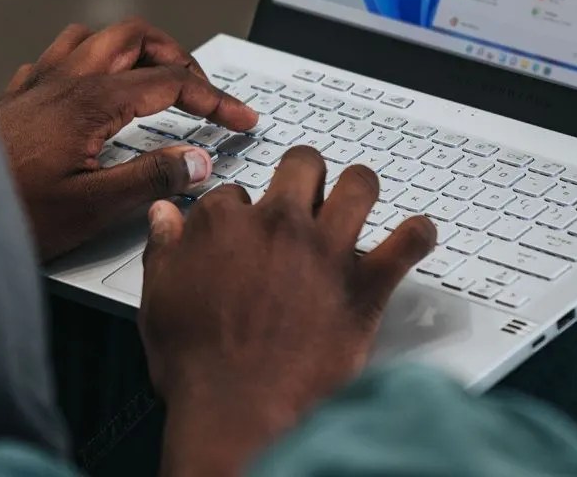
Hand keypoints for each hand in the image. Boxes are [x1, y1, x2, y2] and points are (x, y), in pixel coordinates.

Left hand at [0, 18, 257, 260]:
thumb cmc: (9, 213)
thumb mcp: (92, 207)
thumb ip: (151, 179)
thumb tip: (197, 160)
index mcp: (90, 100)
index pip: (171, 81)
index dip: (215, 98)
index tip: (241, 119)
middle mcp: (63, 80)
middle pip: (134, 36)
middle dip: (177, 56)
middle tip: (201, 92)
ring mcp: (35, 84)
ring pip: (92, 37)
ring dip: (130, 50)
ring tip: (152, 79)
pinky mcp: (13, 99)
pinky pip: (55, 58)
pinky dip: (86, 64)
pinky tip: (88, 92)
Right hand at [139, 146, 438, 476]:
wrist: (239, 410)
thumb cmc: (198, 364)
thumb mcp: (158, 298)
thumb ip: (164, 249)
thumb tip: (164, 217)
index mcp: (224, 224)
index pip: (234, 192)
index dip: (240, 210)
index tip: (243, 229)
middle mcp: (279, 225)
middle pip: (302, 166)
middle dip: (304, 174)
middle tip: (305, 193)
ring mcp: (326, 251)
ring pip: (360, 185)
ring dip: (360, 188)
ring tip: (358, 198)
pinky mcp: (364, 286)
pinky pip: (408, 242)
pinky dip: (418, 236)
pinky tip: (416, 236)